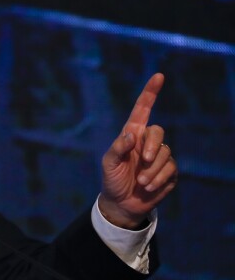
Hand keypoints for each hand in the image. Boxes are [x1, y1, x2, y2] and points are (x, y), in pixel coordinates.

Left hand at [99, 73, 177, 228]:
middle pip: (158, 131)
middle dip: (152, 146)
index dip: (150, 93)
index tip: (158, 76)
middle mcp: (146, 142)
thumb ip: (118, 148)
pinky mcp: (169, 172)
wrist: (122, 204)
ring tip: (141, 182)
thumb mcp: (108, 163)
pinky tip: (149, 187)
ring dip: (152, 170)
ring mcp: (159, 157)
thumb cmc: (112, 180)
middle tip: (143, 161)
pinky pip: (171, 169)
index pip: (142, 110)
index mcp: (131, 135)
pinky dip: (159, 179)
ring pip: (165, 153)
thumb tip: (132, 134)